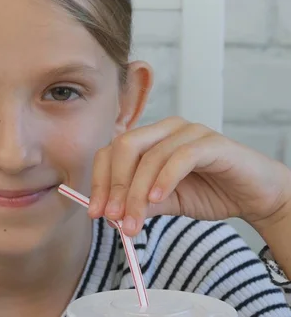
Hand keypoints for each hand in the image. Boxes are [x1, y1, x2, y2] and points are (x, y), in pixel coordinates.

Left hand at [88, 116, 290, 236]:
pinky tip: (157, 199)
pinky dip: (164, 179)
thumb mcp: (164, 202)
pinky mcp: (212, 143)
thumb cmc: (209, 192)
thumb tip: (110, 215)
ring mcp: (189, 132)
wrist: (254, 196)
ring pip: (150, 156)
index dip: (100, 182)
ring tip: (133, 221)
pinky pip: (180, 157)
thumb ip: (138, 203)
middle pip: (124, 147)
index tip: (96, 213)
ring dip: (137, 192)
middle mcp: (165, 129)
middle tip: (113, 218)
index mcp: (149, 139)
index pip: (111, 152)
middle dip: (115, 185)